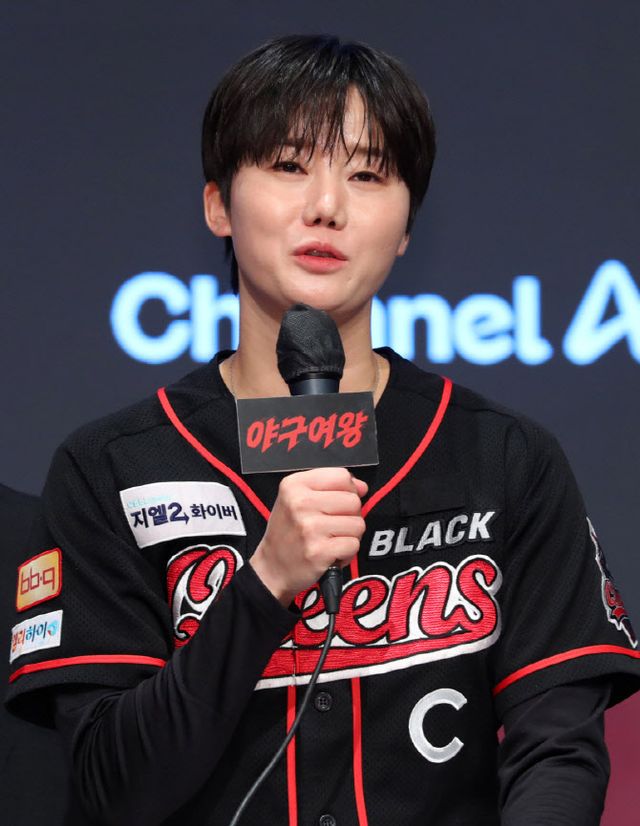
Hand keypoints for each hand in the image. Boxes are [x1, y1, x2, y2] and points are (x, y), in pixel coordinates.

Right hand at [250, 467, 367, 605]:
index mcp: (294, 485)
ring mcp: (309, 527)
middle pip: (353, 501)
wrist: (271, 567)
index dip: (348, 490)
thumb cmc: (288, 532)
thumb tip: (361, 487)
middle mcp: (300, 503)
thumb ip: (329, 486)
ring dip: (349, 535)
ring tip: (330, 540)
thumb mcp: (297, 498)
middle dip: (350, 515)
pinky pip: (353, 544)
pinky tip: (330, 553)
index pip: (342, 476)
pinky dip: (347, 552)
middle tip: (332, 526)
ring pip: (358, 524)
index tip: (338, 503)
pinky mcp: (319, 551)